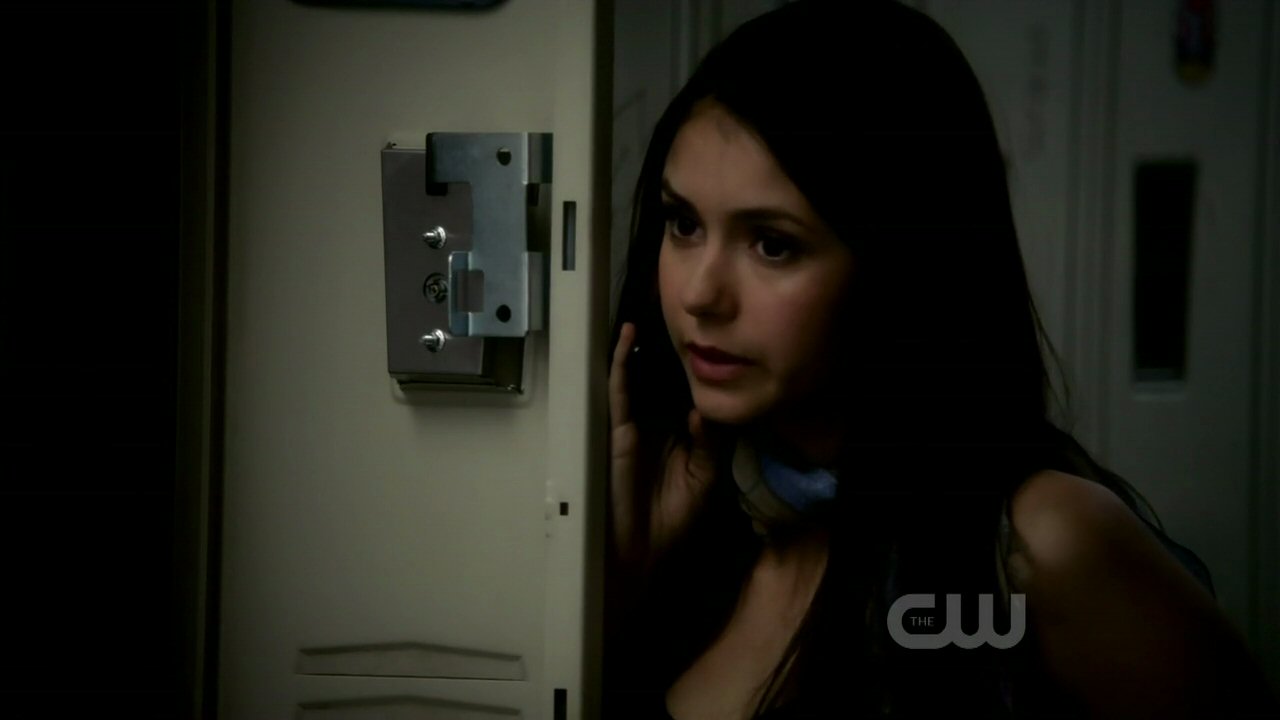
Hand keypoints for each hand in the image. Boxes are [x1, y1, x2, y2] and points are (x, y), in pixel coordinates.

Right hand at [609, 322, 723, 579]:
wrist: (638, 549)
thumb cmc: (670, 517)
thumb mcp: (704, 476)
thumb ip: (709, 442)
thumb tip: (703, 407)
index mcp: (676, 431)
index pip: (683, 390)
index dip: (691, 365)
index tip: (707, 334)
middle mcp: (654, 421)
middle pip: (659, 376)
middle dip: (665, 346)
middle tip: (676, 310)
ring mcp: (632, 423)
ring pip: (636, 375)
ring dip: (640, 345)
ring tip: (649, 308)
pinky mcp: (615, 428)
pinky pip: (618, 389)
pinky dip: (620, 362)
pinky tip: (627, 337)